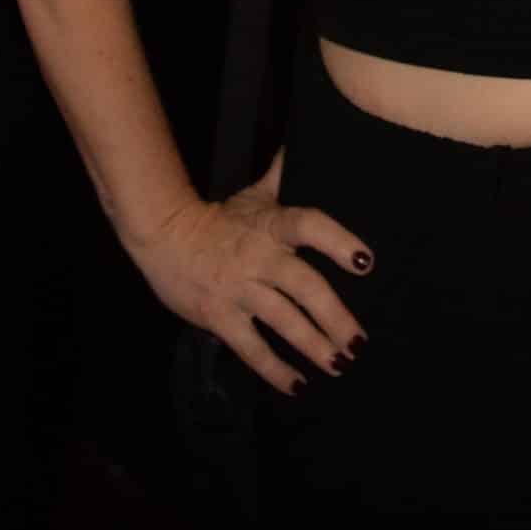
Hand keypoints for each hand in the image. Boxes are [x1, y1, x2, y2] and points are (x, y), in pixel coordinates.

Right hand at [136, 151, 374, 396]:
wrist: (164, 236)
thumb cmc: (216, 218)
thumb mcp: (251, 195)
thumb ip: (280, 176)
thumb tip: (299, 144)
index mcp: (271, 226)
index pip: (310, 226)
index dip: (339, 242)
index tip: (366, 262)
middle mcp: (259, 257)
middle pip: (303, 285)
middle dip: (334, 315)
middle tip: (358, 340)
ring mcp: (239, 288)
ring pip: (282, 319)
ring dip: (312, 345)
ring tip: (339, 365)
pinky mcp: (219, 315)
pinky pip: (251, 346)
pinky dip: (274, 368)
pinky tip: (296, 384)